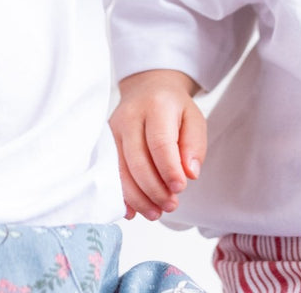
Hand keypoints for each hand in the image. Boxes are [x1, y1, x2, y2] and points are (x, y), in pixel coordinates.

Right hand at [110, 69, 205, 220]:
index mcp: (156, 106)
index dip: (169, 170)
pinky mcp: (105, 143)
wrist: (147, 88)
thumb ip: (195, 145)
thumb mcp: (194, 118)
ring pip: (121, 170)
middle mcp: (130, 116)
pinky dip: (121, 196)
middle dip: (154, 189)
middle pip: (137, 160)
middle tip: (171, 205)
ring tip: (156, 212)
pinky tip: (134, 211)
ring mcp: (113, 129)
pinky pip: (110, 174)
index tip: (181, 188)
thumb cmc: (173, 107)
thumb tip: (189, 174)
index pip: (160, 142)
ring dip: (138, 198)